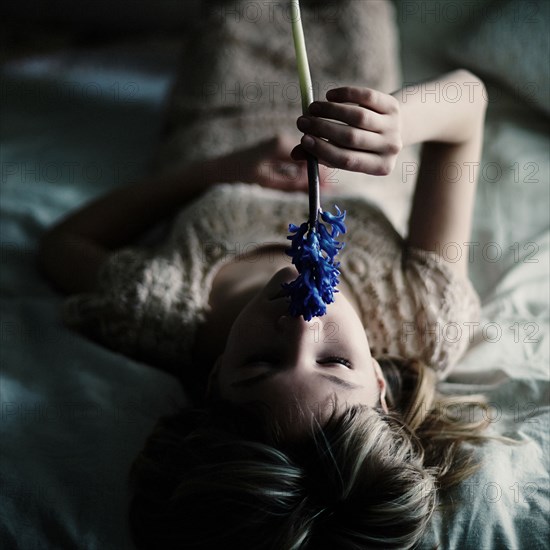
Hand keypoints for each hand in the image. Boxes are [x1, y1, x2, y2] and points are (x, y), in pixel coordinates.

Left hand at [211, 134, 332, 191]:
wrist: (219, 170)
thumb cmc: (240, 175)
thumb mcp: (269, 183)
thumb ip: (292, 185)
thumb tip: (314, 189)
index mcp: (281, 144)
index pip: (310, 156)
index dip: (321, 172)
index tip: (329, 186)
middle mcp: (282, 140)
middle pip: (309, 156)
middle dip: (317, 173)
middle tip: (327, 190)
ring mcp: (279, 144)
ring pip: (302, 159)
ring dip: (308, 174)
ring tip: (318, 189)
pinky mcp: (275, 150)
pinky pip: (294, 161)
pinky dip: (299, 172)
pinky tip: (303, 184)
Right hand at [291, 87, 402, 175]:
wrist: (397, 127)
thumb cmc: (362, 145)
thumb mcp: (345, 153)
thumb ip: (321, 155)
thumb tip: (295, 154)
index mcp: (379, 167)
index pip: (347, 161)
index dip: (323, 150)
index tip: (303, 140)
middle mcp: (389, 148)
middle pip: (351, 138)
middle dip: (322, 129)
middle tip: (302, 122)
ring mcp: (394, 126)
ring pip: (357, 117)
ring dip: (330, 111)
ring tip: (311, 108)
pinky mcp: (393, 105)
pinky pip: (366, 97)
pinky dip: (346, 95)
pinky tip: (330, 96)